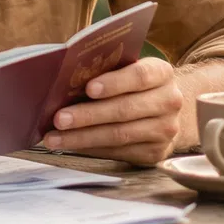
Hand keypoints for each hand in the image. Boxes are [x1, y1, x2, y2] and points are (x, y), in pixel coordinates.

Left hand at [40, 56, 183, 165]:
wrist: (166, 112)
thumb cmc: (135, 85)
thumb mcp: (129, 70)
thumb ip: (106, 71)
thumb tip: (64, 82)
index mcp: (162, 73)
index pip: (140, 76)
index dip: (115, 82)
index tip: (89, 88)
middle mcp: (169, 101)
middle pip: (125, 109)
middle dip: (88, 115)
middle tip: (58, 119)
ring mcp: (165, 129)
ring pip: (119, 135)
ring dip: (82, 137)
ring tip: (54, 138)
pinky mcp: (156, 152)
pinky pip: (119, 152)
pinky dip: (91, 149)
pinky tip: (70, 145)